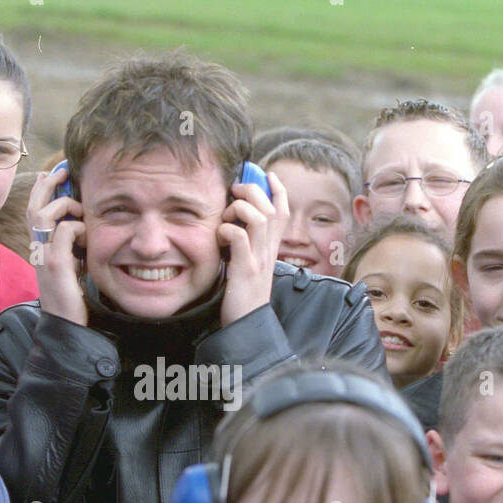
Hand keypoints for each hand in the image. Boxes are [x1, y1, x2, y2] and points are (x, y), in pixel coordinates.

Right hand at [26, 165, 86, 326]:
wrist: (65, 327)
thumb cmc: (72, 299)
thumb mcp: (69, 266)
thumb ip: (70, 246)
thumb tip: (80, 225)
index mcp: (39, 248)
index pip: (34, 211)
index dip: (42, 190)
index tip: (53, 174)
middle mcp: (36, 249)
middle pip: (33, 206)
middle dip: (48, 184)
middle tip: (62, 170)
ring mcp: (43, 256)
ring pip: (44, 213)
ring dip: (65, 205)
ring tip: (81, 213)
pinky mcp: (55, 265)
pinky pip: (65, 231)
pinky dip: (78, 226)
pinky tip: (87, 237)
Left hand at [218, 170, 287, 326]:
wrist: (248, 328)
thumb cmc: (243, 299)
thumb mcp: (251, 267)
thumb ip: (248, 247)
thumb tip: (235, 227)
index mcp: (271, 249)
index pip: (283, 211)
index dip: (278, 189)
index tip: (267, 174)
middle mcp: (269, 251)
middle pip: (271, 207)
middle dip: (253, 190)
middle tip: (235, 191)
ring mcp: (258, 259)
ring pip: (259, 217)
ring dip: (239, 208)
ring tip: (226, 217)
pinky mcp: (245, 270)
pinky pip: (239, 237)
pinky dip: (226, 229)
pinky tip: (219, 237)